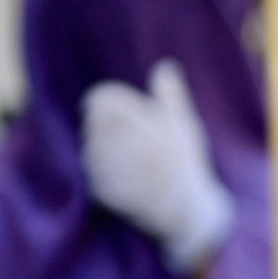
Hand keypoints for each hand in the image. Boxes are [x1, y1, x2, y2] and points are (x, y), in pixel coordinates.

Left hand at [81, 59, 234, 272]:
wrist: (187, 212)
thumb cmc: (188, 165)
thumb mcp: (186, 126)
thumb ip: (171, 95)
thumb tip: (164, 66)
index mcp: (143, 122)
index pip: (101, 98)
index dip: (104, 100)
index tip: (111, 106)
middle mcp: (124, 142)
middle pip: (93, 121)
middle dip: (104, 124)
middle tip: (124, 133)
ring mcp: (112, 168)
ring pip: (89, 145)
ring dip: (100, 147)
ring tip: (124, 154)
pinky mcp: (104, 189)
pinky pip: (91, 170)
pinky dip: (101, 169)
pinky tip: (121, 173)